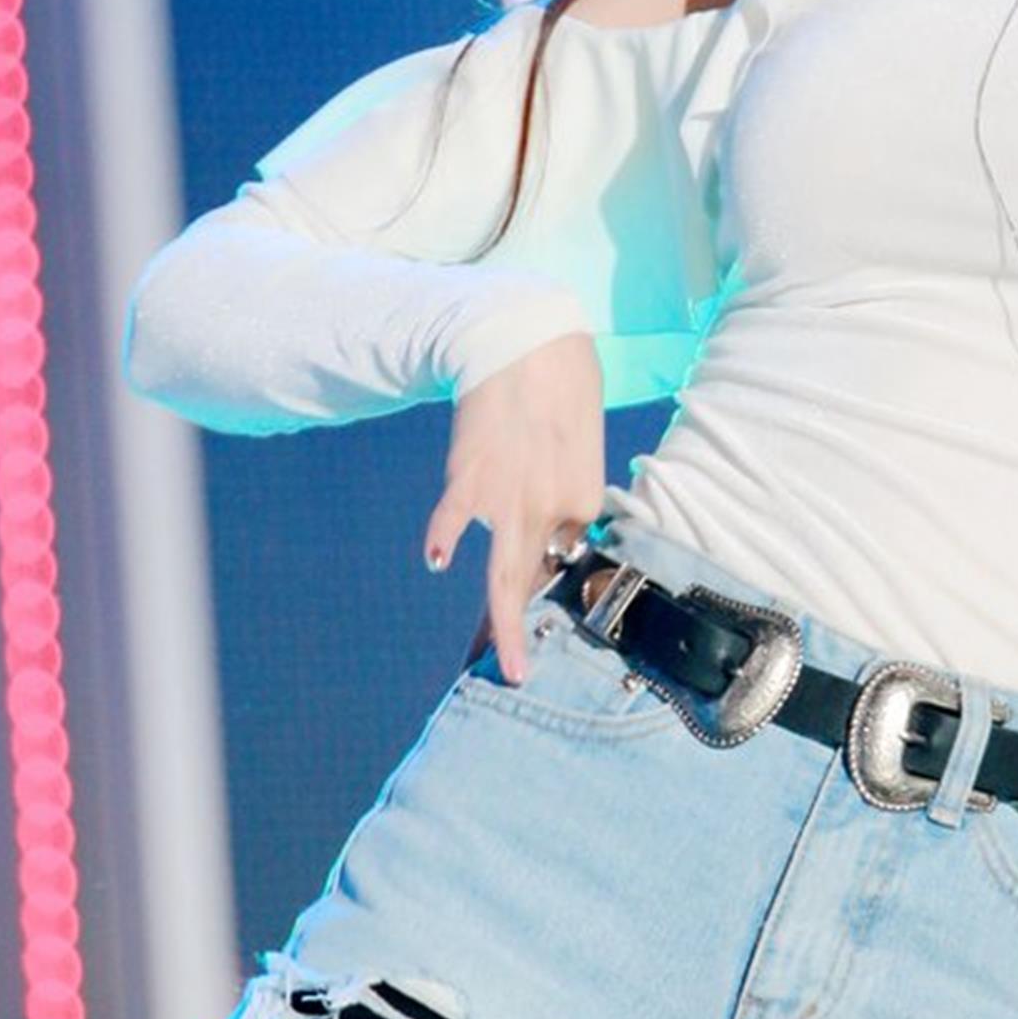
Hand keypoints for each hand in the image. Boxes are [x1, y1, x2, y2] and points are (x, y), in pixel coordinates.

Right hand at [423, 331, 604, 684]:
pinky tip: (435, 560)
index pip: (562, 564)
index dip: (544, 591)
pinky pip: (455, 518)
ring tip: (493, 660)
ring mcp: (509, 498)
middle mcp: (550, 510)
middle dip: (526, 637)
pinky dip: (444, 538)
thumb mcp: (583, 450)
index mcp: (583, 503)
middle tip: (519, 677)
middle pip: (536, 586)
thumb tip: (550, 537)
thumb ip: (569, 498)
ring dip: (499, 622)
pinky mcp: (470, 476)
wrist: (526, 341)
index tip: (528, 612)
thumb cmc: (560, 391)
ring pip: (502, 573)